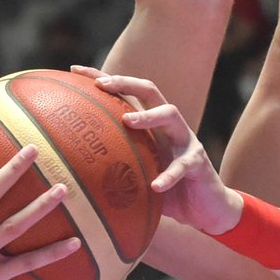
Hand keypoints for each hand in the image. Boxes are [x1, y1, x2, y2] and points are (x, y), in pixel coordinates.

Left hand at [72, 67, 242, 234]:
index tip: (75, 70)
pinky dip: (169, 175)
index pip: (127, 94)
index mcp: (152, 126)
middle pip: (150, 91)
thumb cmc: (168, 193)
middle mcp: (169, 126)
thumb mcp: (138, 178)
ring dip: (148, 116)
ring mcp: (186, 141)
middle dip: (125, 83)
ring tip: (128, 120)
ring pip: (170, 114)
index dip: (103, 78)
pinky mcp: (199, 162)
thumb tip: (71, 178)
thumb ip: (114, 172)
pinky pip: (183, 165)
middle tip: (102, 85)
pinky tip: (155, 185)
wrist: (207, 210)